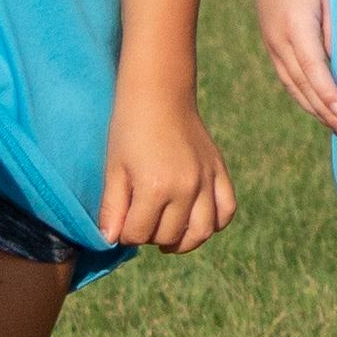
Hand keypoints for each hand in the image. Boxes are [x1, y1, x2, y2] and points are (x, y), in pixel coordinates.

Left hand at [103, 91, 235, 251]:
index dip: (124, 234)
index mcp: (155, 187)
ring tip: (168, 238)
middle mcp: (186, 188)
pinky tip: (196, 222)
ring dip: (184, 242)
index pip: (138, 234)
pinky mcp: (219, 171)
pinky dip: (215, 223)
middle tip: (140, 222)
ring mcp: (206, 180)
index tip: (119, 223)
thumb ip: (112, 207)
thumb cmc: (129, 129)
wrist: (159, 93)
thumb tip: (110, 241)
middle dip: (150, 236)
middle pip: (169, 235)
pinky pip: (226, 210)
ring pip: (203, 231)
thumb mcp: (113, 168)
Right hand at [248, 0, 336, 136]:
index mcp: (296, 24)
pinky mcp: (271, 43)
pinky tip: (318, 106)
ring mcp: (271, 43)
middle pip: (303, 84)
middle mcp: (279, 39)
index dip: (328, 92)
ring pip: (293, 85)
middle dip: (325, 111)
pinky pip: (287, 76)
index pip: (313, 67)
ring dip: (314, 109)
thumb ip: (335, 30)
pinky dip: (303, 95)